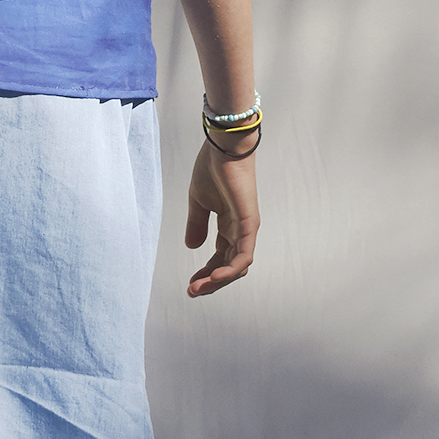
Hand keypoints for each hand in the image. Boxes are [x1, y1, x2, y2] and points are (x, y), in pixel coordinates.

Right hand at [184, 138, 258, 295]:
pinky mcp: (249, 223)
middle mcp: (240, 230)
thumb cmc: (213, 168)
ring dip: (219, 280)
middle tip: (192, 291)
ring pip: (238, 265)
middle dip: (211, 282)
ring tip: (199, 288)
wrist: (223, 147)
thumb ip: (196, 224)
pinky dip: (231, 269)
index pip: (220, 257)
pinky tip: (214, 277)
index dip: (206, 273)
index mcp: (229, 225)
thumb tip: (191, 247)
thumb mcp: (198, 202)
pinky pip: (244, 254)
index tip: (190, 284)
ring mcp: (246, 227)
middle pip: (230, 266)